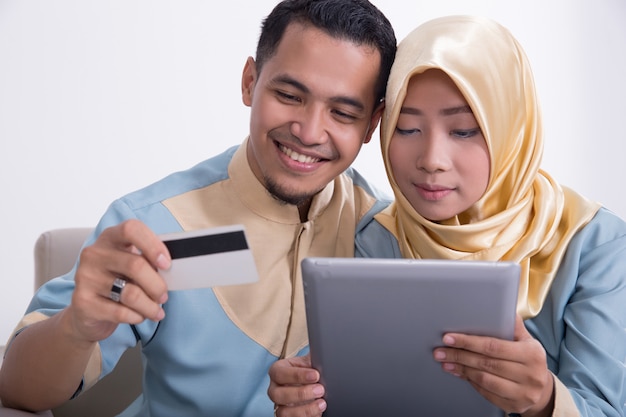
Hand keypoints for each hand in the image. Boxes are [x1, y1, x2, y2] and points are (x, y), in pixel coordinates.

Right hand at [68, 219, 170, 342]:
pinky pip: (121, 312)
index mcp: (110, 238)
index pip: (131, 229)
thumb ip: (147, 262)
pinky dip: (137, 316)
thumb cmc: (117, 283)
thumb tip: (172, 270)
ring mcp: (85, 277)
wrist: (86, 312)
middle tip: (164, 296)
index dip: (153, 245)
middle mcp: (94, 254)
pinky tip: (139, 316)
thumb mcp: (131, 266)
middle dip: (157, 285)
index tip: (166, 264)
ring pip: (131, 293)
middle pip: (136, 265)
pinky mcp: (83, 302)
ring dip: (150, 306)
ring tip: (156, 311)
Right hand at [268, 354, 326, 416]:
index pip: (280, 373)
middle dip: (301, 393)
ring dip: (304, 409)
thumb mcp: (310, 361)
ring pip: (282, 412)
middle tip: (320, 389)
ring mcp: (279, 405)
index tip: (316, 375)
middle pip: (277, 395)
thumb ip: (314, 357)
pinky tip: (319, 412)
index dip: (297, 375)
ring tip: (322, 403)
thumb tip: (324, 353)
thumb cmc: (310, 371)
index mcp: (277, 371)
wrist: (313, 384)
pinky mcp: (287, 416)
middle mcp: (275, 389)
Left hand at [433, 315, 553, 416]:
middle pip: (486, 363)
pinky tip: (460, 373)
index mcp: (532, 354)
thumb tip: (502, 307)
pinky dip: (470, 382)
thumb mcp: (527, 340)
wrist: (543, 389)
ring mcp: (523, 393)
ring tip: (446, 362)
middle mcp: (530, 375)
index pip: (493, 346)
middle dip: (459, 355)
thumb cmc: (529, 360)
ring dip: (461, 369)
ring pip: (484, 379)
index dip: (468, 342)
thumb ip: (513, 326)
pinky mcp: (514, 405)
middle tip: (440, 351)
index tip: (449, 338)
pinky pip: (486, 393)